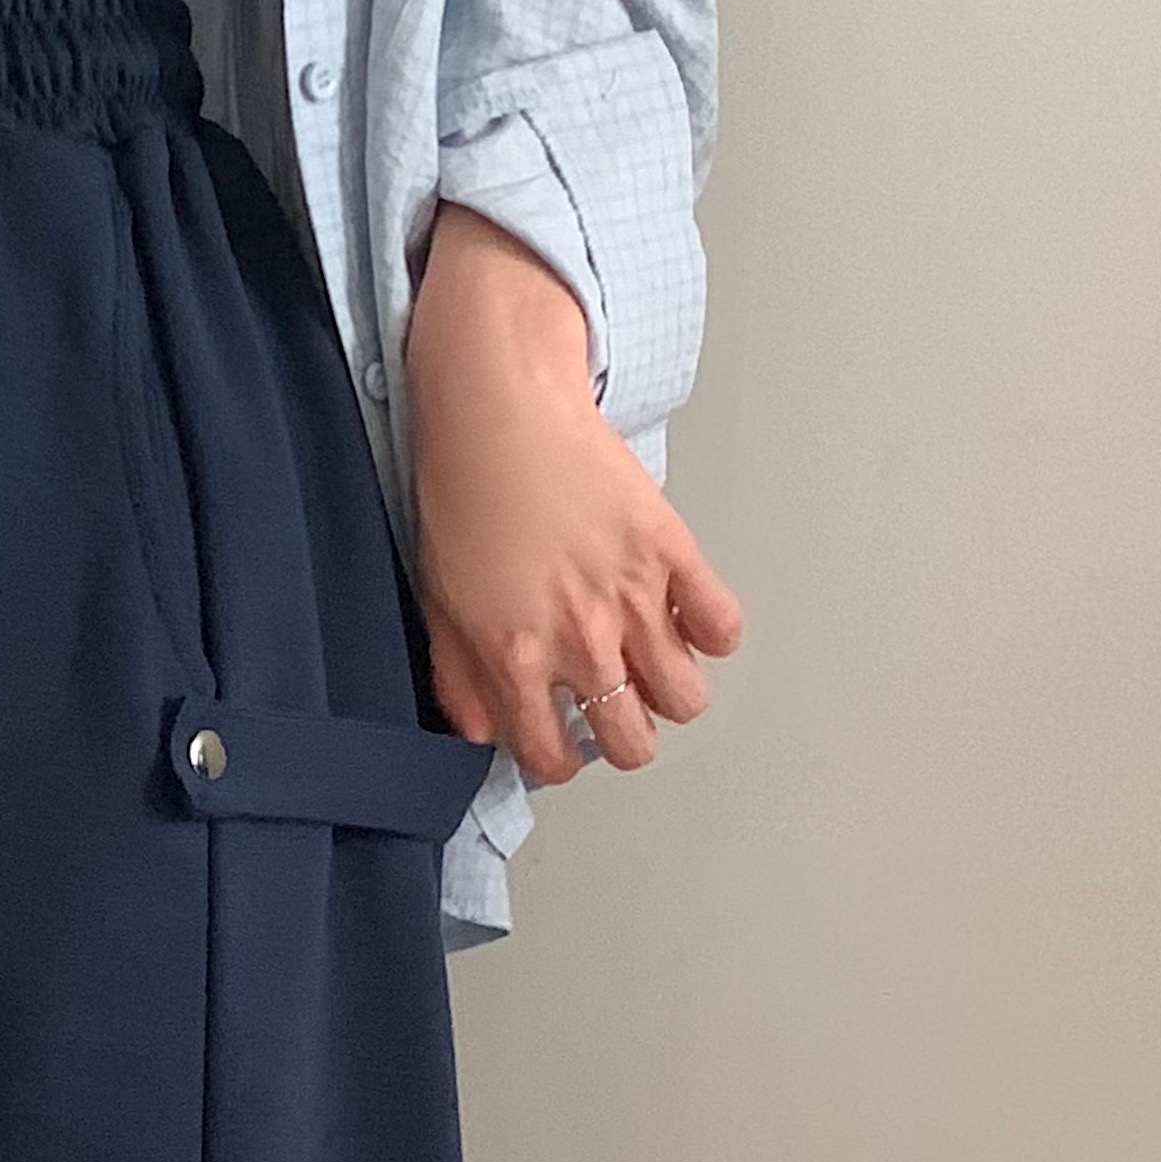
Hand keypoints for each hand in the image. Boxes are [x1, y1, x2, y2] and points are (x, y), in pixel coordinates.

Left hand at [401, 200, 741, 786]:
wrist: (498, 405)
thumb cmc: (462, 491)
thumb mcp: (439, 600)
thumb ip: (460, 678)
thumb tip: (485, 729)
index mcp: (516, 657)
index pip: (554, 756)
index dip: (560, 755)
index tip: (564, 736)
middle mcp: (580, 639)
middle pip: (635, 741)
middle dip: (626, 732)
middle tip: (615, 701)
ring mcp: (632, 597)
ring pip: (685, 697)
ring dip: (671, 690)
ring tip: (652, 662)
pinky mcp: (671, 550)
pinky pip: (721, 626)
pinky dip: (712, 631)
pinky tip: (685, 615)